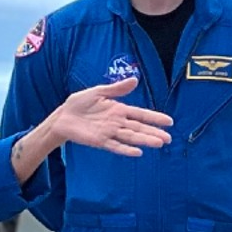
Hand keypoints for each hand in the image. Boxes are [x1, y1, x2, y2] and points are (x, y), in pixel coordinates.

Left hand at [49, 78, 173, 156]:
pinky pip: (115, 146)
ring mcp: (109, 132)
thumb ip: (117, 89)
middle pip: (139, 128)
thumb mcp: (98, 92)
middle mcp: (117, 122)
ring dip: (145, 140)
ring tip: (159, 143)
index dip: (154, 118)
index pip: (141, 114)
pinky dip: (126, 149)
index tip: (169, 121)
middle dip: (154, 133)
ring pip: (131, 137)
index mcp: (119, 110)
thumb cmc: (79, 103)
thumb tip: (135, 80)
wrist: (62, 116)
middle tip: (169, 138)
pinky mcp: (100, 141)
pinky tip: (138, 152)